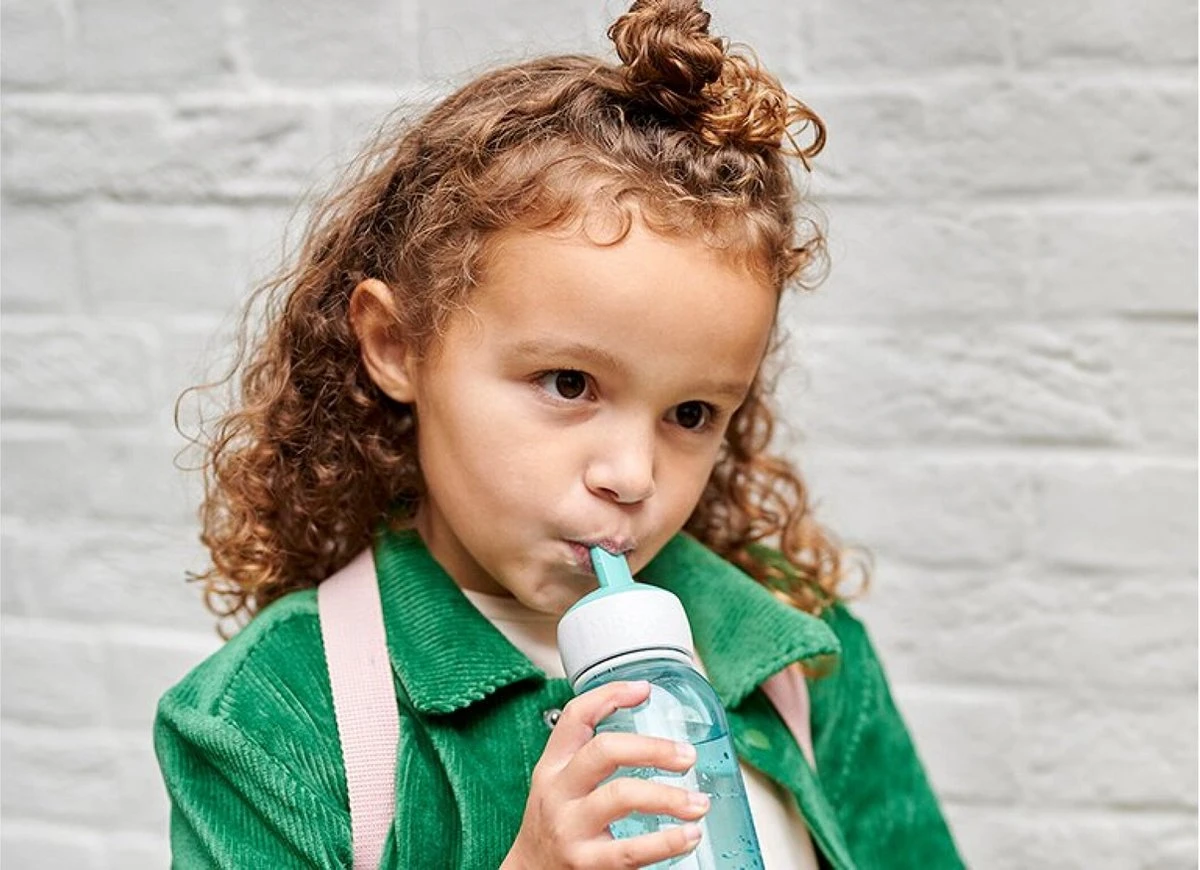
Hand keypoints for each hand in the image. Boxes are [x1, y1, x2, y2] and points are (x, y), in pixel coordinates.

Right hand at [501, 680, 708, 869]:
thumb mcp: (561, 784)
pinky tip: (689, 835)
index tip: (644, 689)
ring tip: (699, 803)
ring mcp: (570, 827)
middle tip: (687, 756)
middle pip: (605, 751)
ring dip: (669, 797)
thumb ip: (592, 761)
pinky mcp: (585, 863)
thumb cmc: (554, 826)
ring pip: (622, 796)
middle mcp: (558, 791)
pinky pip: (631, 850)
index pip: (576, 716)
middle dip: (653, 748)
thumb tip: (655, 739)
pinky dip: (667, 842)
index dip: (610, 695)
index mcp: (554, 766)